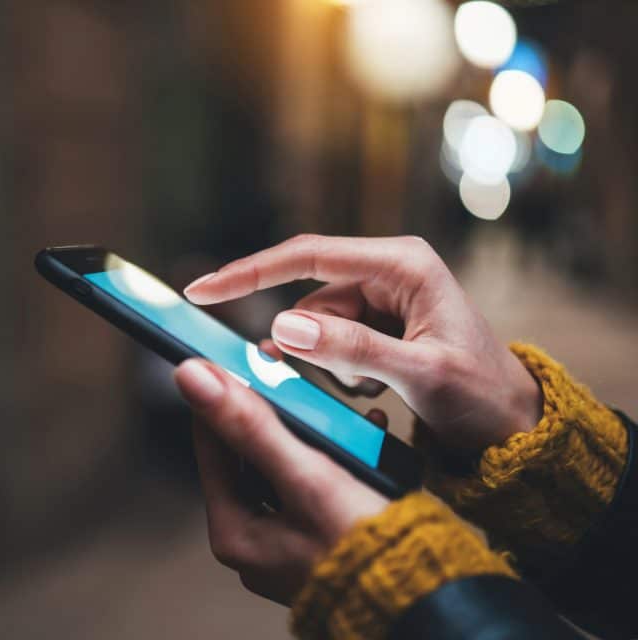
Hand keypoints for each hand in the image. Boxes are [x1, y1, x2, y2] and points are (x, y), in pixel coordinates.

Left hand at [174, 358, 388, 604]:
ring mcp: (285, 544)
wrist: (426, 600)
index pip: (211, 442)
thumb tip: (192, 377)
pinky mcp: (318, 541)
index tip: (234, 358)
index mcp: (234, 532)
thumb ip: (249, 424)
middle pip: (248, 454)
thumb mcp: (304, 475)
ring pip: (284, 466)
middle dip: (274, 412)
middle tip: (287, 375)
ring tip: (329, 401)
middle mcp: (253, 542)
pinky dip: (333, 457)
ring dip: (308, 431)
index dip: (223, 395)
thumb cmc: (365, 547)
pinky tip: (362, 434)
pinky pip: (313, 484)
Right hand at [184, 235, 542, 453]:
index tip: (203, 289)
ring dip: (331, 363)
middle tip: (347, 380)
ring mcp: (380, 297)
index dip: (251, 272)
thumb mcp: (421, 374)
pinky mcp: (375, 323)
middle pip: (309, 297)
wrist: (511, 425)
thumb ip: (353, 349)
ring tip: (378, 387)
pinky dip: (338, 368)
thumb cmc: (482, 396)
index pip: (309, 256)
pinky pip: (329, 341)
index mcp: (402, 264)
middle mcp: (387, 271)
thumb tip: (282, 328)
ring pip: (315, 325)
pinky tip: (376, 387)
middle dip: (311, 343)